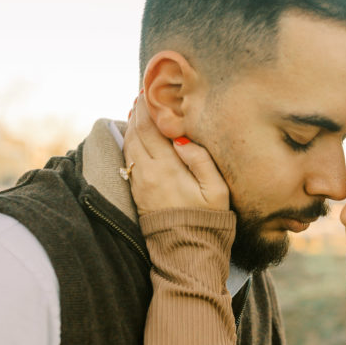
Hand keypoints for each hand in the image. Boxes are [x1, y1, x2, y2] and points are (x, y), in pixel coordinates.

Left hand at [123, 94, 229, 215]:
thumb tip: (180, 140)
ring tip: (138, 111)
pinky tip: (136, 136)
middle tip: (142, 95)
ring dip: (132, 126)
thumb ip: (201, 160)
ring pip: (129, 146)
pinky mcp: (136, 192)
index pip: (150, 129)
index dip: (148, 109)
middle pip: (136, 133)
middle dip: (138, 113)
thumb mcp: (217, 190)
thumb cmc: (208, 219)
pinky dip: (130, 143)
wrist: (187, 252)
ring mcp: (139, 183)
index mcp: (167, 168)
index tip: (149, 92)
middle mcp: (148, 173)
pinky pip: (128, 160)